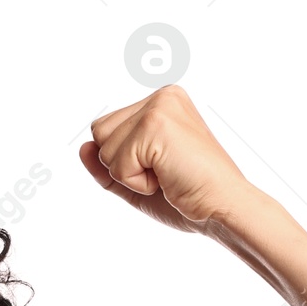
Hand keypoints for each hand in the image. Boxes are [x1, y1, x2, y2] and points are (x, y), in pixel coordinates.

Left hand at [79, 85, 260, 234]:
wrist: (222, 208)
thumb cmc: (189, 197)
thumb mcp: (138, 181)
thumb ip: (107, 165)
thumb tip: (83, 148)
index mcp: (162, 103)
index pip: (107, 130)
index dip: (124, 162)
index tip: (163, 168)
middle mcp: (162, 97)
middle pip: (100, 132)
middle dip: (122, 164)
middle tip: (163, 172)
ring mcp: (160, 107)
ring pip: (104, 147)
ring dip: (130, 174)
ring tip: (166, 174)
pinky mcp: (156, 124)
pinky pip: (117, 164)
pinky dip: (137, 182)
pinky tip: (167, 177)